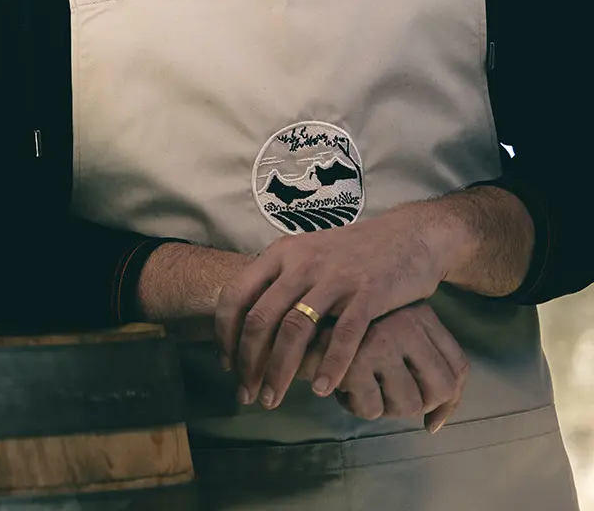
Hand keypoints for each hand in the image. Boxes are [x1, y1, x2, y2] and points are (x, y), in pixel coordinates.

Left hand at [215, 201, 457, 408]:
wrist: (409, 236)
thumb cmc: (353, 253)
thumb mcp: (306, 256)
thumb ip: (279, 282)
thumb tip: (249, 321)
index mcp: (280, 254)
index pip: (236, 295)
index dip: (226, 334)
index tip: (226, 365)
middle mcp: (301, 264)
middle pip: (261, 319)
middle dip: (248, 362)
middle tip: (246, 394)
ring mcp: (334, 278)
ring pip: (295, 330)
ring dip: (280, 370)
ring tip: (272, 399)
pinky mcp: (369, 292)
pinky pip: (345, 334)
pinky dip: (331, 364)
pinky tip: (322, 388)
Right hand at [296, 302, 469, 430]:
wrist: (289, 293)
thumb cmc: (336, 313)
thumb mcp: (386, 321)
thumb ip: (414, 357)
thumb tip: (436, 422)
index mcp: (419, 314)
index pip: (458, 367)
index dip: (449, 403)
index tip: (431, 421)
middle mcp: (409, 323)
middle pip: (440, 391)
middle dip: (412, 409)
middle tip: (387, 406)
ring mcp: (384, 338)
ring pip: (407, 404)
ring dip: (381, 410)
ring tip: (356, 393)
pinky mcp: (356, 356)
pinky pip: (372, 407)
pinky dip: (356, 407)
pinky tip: (336, 392)